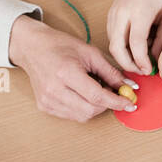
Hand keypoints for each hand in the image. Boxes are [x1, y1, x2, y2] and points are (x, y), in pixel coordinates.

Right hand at [7, 15, 135, 121]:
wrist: (32, 48)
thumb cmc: (60, 45)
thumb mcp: (90, 53)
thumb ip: (110, 72)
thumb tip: (129, 86)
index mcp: (66, 73)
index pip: (96, 96)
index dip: (116, 101)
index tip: (129, 103)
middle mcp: (54, 90)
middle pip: (90, 110)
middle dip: (107, 104)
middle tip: (113, 92)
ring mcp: (47, 101)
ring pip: (82, 116)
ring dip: (95, 107)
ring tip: (94, 90)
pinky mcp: (44, 107)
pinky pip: (71, 116)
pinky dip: (82, 108)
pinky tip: (82, 95)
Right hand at [106, 0, 161, 74]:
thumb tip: (159, 59)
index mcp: (140, 11)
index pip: (136, 45)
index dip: (142, 61)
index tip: (150, 70)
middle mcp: (123, 12)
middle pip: (116, 47)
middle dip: (127, 64)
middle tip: (142, 71)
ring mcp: (114, 12)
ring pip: (112, 42)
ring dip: (124, 55)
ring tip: (141, 61)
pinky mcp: (112, 12)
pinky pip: (112, 34)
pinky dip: (121, 45)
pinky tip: (135, 47)